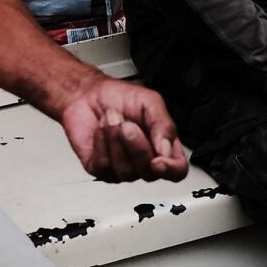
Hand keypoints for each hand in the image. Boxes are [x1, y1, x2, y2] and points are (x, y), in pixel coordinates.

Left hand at [60, 76, 188, 182]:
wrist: (89, 93)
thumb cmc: (120, 97)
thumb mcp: (150, 102)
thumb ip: (163, 125)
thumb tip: (166, 150)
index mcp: (163, 146)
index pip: (176, 171)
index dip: (171, 170)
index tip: (158, 160)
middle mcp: (144, 161)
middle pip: (149, 173)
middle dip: (136, 147)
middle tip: (127, 124)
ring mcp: (121, 167)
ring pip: (125, 172)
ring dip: (116, 141)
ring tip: (112, 119)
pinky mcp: (99, 168)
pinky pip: (103, 166)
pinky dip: (101, 143)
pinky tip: (101, 129)